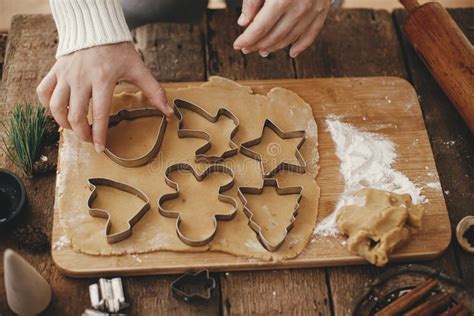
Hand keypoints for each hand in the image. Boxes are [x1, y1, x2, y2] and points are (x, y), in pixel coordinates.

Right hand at [36, 42, 172, 151]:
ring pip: (55, 107)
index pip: (99, 114)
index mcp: (103, 80)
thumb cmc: (118, 50)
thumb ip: (154, 91)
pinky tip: (60, 111)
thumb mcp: (138, 69)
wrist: (97, 28)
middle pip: (75, 116)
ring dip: (64, 123)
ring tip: (75, 128)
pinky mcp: (55, 71)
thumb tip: (169, 112)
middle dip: (82, 134)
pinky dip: (47, 105)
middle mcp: (81, 79)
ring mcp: (65, 75)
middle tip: (90, 140)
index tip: (100, 148)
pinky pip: (43, 92)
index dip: (99, 134)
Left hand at [233, 0, 330, 57]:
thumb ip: (253, 0)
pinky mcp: (323, 9)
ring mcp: (313, 10)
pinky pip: (312, 33)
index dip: (247, 39)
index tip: (237, 45)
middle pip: (274, 35)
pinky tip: (292, 53)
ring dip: (275, 47)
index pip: (260, 28)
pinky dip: (302, 45)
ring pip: (290, 37)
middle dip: (258, 44)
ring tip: (263, 50)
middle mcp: (299, 7)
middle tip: (247, 49)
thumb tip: (244, 23)